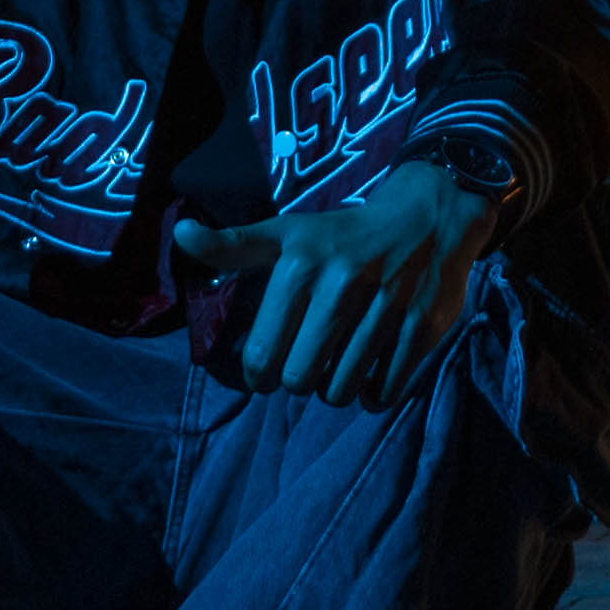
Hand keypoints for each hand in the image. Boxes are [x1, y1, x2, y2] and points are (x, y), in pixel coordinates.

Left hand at [169, 162, 500, 403]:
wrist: (430, 215)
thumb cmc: (345, 236)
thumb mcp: (288, 232)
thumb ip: (233, 244)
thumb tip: (180, 233)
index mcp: (299, 266)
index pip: (261, 355)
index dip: (259, 374)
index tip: (268, 369)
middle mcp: (341, 285)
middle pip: (299, 379)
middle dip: (299, 380)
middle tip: (308, 365)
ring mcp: (386, 307)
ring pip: (341, 391)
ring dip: (336, 390)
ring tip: (339, 367)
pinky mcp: (423, 326)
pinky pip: (384, 391)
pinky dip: (373, 394)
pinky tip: (371, 373)